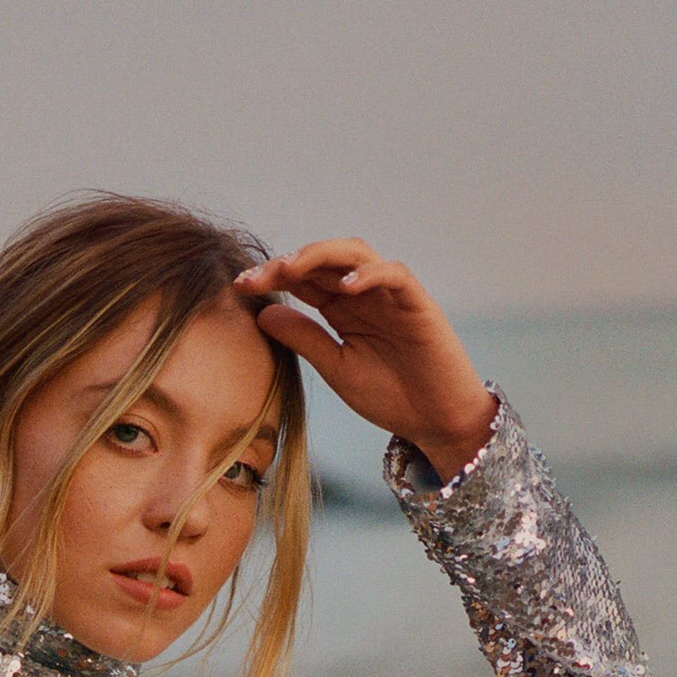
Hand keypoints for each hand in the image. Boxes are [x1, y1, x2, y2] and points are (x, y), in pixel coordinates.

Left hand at [234, 242, 495, 482]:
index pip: (303, 281)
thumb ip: (304, 338)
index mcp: (342, 309)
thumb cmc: (391, 396)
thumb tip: (262, 313)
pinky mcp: (418, 302)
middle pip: (323, 261)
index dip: (272, 279)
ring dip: (322, 256)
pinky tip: (345, 288)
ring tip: (292, 268)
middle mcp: (364, 293)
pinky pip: (394, 275)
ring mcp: (391, 294)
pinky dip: (370, 275)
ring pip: (355, 255)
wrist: (436, 421)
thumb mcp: (336, 369)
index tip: (240, 287)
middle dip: (288, 264)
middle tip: (257, 277)